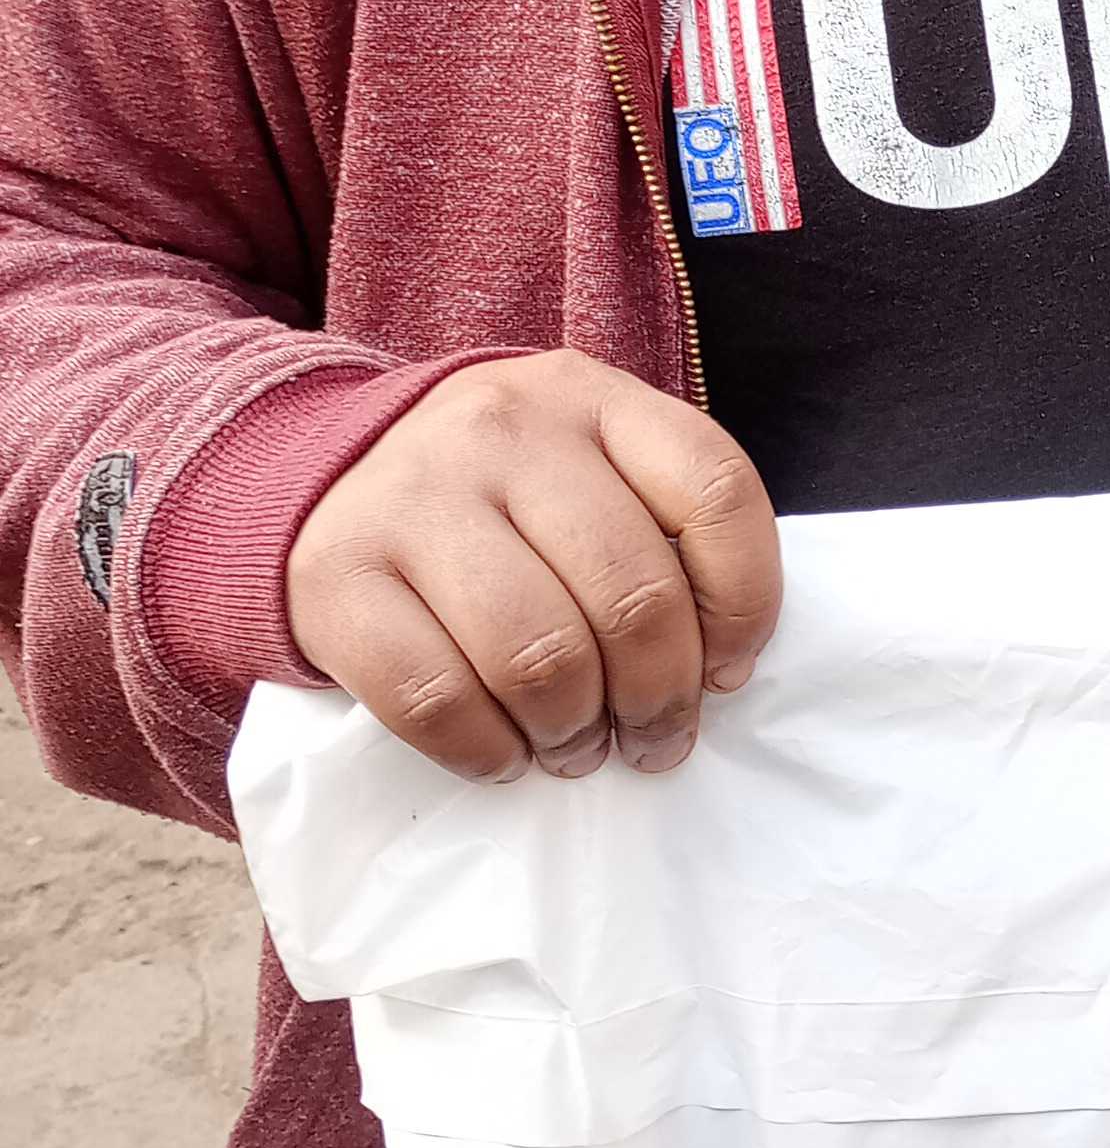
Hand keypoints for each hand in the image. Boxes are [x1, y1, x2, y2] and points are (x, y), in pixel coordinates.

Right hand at [286, 351, 781, 783]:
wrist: (325, 476)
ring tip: (573, 747)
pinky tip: (502, 751)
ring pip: (540, 657)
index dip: (745, 602)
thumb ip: (661, 536)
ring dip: (573, 733)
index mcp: (591, 395)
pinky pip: (436, 700)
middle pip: (633, 595)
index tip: (726, 667)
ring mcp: (412, 495)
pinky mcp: (335, 573)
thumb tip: (716, 671)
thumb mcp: (588, 469)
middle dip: (659, 698)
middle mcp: (504, 428)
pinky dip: (486, 752)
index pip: (716, 491)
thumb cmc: (497, 497)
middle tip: (650, 739)